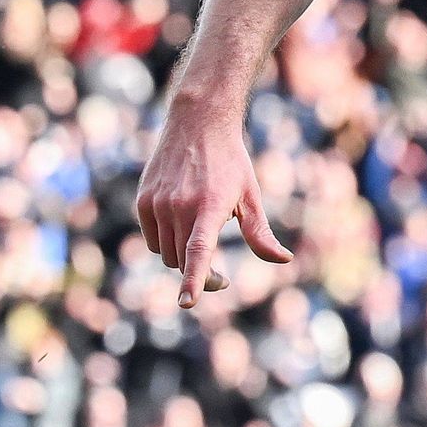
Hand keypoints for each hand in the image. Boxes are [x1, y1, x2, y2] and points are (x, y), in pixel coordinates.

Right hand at [130, 94, 287, 306]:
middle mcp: (178, 207)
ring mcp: (157, 204)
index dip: (194, 280)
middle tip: (221, 277)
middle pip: (182, 262)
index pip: (198, 253)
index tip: (186, 303)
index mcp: (208, 208)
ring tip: (201, 238)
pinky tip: (181, 224)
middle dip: (200, 275)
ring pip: (165, 254)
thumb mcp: (251, 196)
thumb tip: (283, 259)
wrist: (197, 123)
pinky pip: (152, 239)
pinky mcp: (143, 201)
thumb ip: (261, 233)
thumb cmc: (231, 164)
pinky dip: (165, 242)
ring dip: (181, 258)